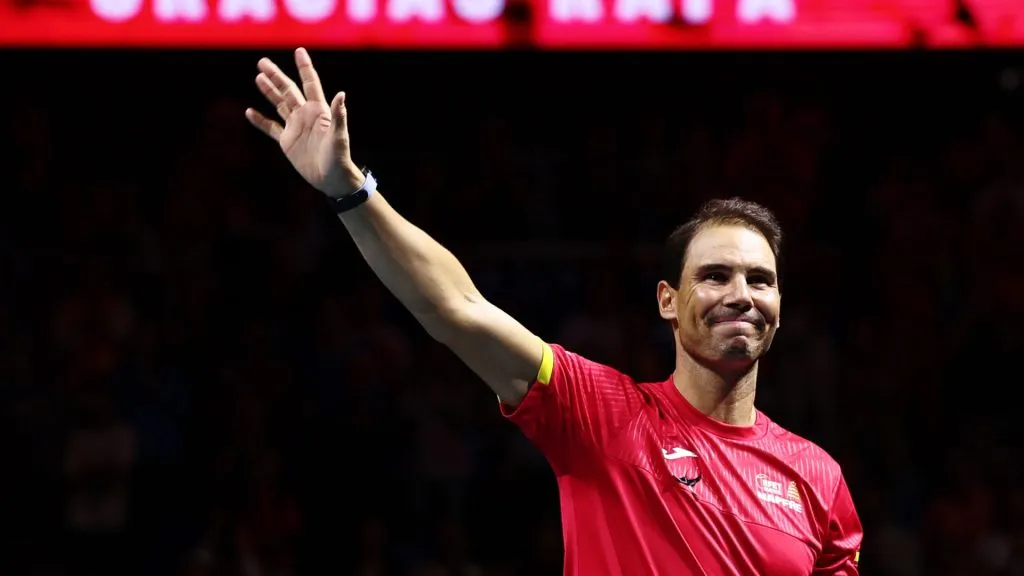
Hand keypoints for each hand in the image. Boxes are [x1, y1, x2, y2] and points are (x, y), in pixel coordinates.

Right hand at [245, 47, 363, 197]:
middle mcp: (306, 115)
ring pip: (279, 104)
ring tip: (259, 77)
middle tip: (262, 61)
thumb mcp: (339, 136)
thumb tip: (341, 94)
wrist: (332, 180)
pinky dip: (260, 121)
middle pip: (288, 90)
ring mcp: (295, 127)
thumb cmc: (339, 158)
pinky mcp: (287, 141)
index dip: (305, 67)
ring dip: (269, 91)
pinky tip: (249, 112)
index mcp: (319, 111)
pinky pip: (271, 127)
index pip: (310, 84)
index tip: (299, 51)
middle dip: (276, 76)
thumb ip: (339, 116)